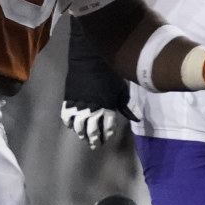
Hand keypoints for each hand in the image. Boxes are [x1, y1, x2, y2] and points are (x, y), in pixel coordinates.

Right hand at [62, 32, 138, 148]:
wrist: (90, 60)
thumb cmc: (109, 74)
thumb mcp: (122, 90)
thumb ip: (128, 106)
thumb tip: (137, 118)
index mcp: (107, 106)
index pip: (107, 126)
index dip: (107, 134)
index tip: (107, 138)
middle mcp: (92, 108)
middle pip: (91, 129)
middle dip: (94, 139)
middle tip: (95, 145)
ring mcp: (79, 104)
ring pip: (78, 125)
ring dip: (81, 133)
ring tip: (84, 138)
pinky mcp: (69, 99)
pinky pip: (66, 116)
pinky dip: (69, 123)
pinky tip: (72, 126)